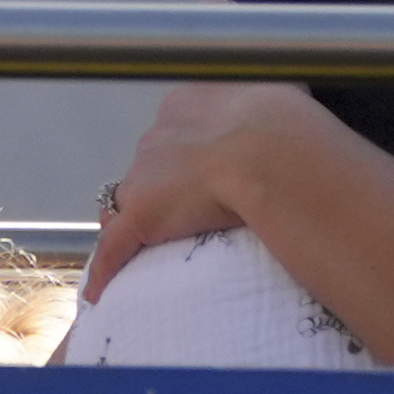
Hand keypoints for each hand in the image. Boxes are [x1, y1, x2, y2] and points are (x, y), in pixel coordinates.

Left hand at [82, 80, 327, 298]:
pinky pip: (114, 248)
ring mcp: (144, 177)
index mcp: (188, 106)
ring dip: (136, 223)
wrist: (268, 151)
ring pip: (128, 202)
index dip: (186, 156)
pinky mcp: (139, 216)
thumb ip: (274, 108)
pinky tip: (100, 293)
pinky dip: (105, 269)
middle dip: (164, 187)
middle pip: (151, 166)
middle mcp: (158, 136)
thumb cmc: (284, 128)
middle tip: (190, 213)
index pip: (176, 134)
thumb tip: (293, 107)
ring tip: (153, 248)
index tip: (202, 172)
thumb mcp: (281, 100)